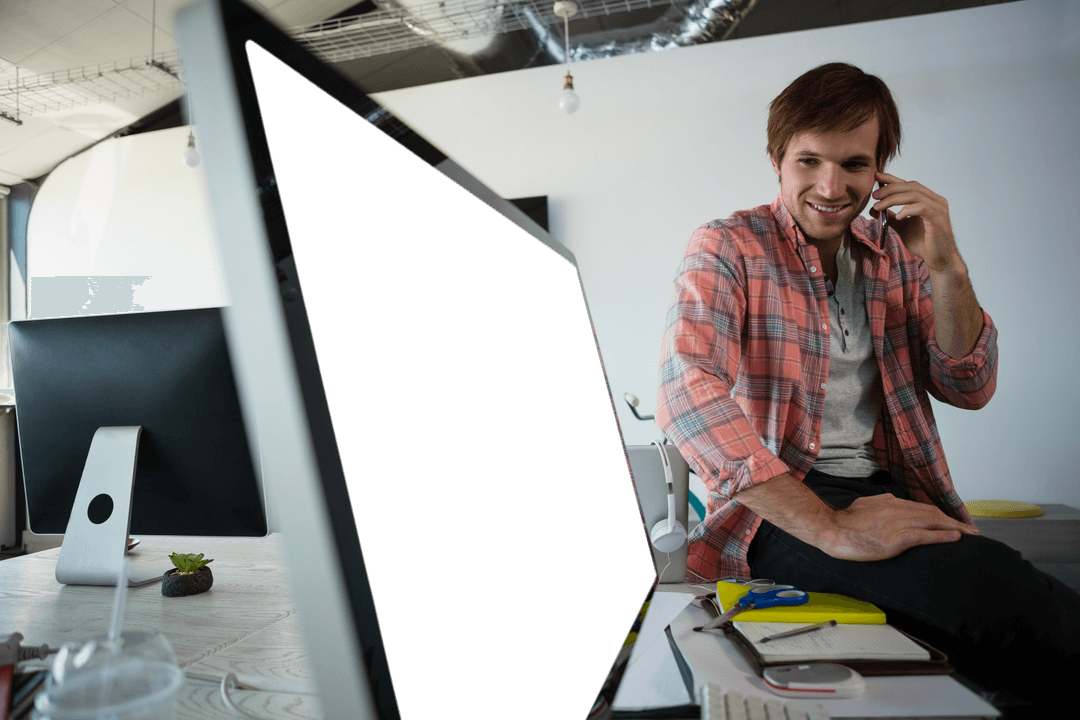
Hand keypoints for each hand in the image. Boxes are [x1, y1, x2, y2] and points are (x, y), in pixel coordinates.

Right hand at [823, 494, 978, 561]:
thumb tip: (891, 503)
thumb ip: (881, 505)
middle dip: (954, 520)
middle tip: (971, 528)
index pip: (921, 507)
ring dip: (955, 527)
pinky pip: (926, 536)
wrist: (832, 530)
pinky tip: (957, 537)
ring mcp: (899, 523)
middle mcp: (897, 509)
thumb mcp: (864, 505)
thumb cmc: (844, 522)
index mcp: (890, 501)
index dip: (940, 514)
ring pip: (934, 522)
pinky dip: (944, 536)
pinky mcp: (898, 538)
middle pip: (932, 513)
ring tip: (971, 533)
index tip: (952, 521)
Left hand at [871, 172, 961, 272]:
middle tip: (874, 195)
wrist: (939, 259)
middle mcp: (935, 200)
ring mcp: (938, 208)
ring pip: (914, 195)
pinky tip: (898, 216)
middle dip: (890, 188)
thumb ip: (890, 217)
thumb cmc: (924, 243)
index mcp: (927, 199)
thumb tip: (874, 209)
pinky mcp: (938, 219)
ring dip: (893, 199)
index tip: (876, 176)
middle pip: (911, 186)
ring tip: (879, 206)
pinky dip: (908, 209)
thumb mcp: (902, 227)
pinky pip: (922, 208)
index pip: (908, 184)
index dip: (892, 179)